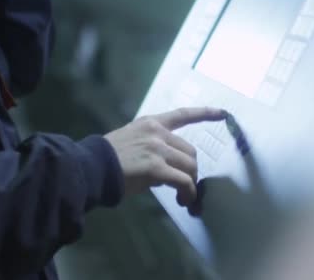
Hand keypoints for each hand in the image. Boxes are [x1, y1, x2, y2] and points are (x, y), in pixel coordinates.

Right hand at [105, 107, 225, 206]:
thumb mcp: (130, 140)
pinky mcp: (156, 168)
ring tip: (183, 197)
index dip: (204, 114)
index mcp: (150, 123)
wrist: (91, 167)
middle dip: (191, 170)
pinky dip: (187, 193)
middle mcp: (157, 132)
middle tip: (185, 186)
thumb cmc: (106, 158)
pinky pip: (183, 181)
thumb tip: (168, 167)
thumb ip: (151, 146)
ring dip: (190, 183)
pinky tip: (183, 201)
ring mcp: (157, 149)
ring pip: (190, 166)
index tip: (223, 113)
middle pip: (190, 151)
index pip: (182, 114)